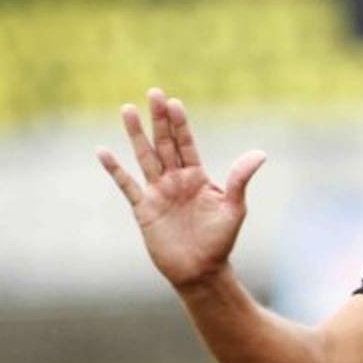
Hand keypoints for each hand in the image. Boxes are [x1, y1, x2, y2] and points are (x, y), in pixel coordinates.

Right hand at [97, 88, 265, 289]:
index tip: (174, 102)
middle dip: (159, 119)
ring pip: (144, 157)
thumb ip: (240, 179)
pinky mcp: (144, 209)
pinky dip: (115, 169)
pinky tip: (103, 151)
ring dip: (136, 135)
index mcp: (198, 177)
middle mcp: (176, 180)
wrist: (201, 270)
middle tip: (153, 92)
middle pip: (165, 143)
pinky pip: (127, 185)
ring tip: (128, 109)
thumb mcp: (234, 208)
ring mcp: (158, 192)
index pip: (187, 143)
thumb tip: (260, 153)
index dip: (180, 124)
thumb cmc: (221, 240)